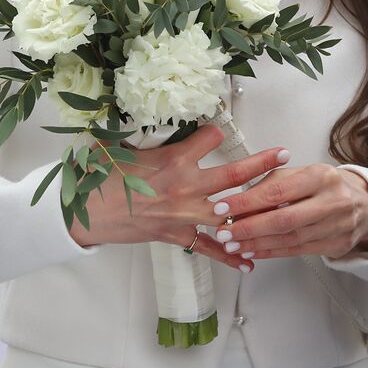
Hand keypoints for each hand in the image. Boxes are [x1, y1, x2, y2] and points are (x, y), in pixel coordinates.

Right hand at [70, 124, 291, 274]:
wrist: (84, 214)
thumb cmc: (101, 176)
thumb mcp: (124, 143)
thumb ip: (146, 129)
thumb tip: (146, 107)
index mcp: (173, 159)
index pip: (210, 137)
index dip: (217, 131)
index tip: (221, 130)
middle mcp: (185, 187)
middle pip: (234, 174)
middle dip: (262, 163)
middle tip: (283, 154)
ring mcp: (184, 214)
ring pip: (230, 211)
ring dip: (256, 207)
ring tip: (281, 203)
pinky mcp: (177, 235)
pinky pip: (209, 248)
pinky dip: (230, 255)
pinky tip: (250, 260)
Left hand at [218, 164, 367, 260]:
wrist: (366, 204)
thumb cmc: (327, 186)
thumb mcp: (303, 173)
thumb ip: (273, 183)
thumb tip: (240, 199)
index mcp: (321, 176)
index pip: (278, 191)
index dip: (248, 202)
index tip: (224, 207)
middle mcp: (332, 201)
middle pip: (284, 219)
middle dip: (249, 227)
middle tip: (225, 231)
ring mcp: (336, 226)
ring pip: (290, 239)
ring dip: (257, 243)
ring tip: (233, 244)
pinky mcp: (335, 245)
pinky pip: (298, 251)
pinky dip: (272, 252)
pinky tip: (253, 252)